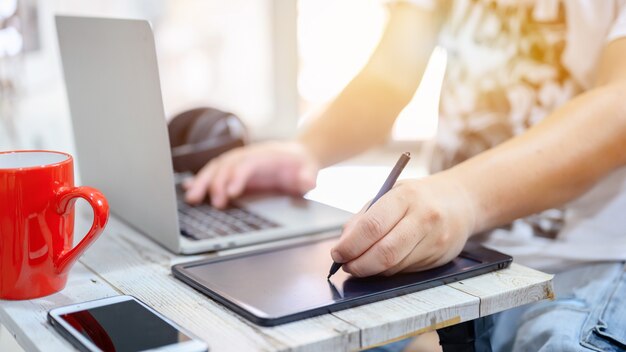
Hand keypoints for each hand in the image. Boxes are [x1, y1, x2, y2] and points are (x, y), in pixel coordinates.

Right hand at [184, 141, 319, 207]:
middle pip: (226, 165)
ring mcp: (239, 161)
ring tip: (192, 197)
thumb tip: (307, 181)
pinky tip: (187, 188)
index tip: (230, 193)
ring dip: (202, 181)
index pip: (246, 163)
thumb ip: (309, 176)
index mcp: (265, 155)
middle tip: (211, 202)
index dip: (237, 177)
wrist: (298, 155)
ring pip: (215, 168)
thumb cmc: (302, 164)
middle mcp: (248, 155)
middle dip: (215, 182)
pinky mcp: (234, 169)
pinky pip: (214, 172)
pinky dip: (200, 179)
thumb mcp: (311, 170)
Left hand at [330, 174, 475, 276]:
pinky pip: (405, 270)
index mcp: (405, 196)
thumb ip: (364, 217)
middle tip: (345, 266)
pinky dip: (388, 270)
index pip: (372, 226)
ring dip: (371, 269)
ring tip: (360, 263)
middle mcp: (423, 218)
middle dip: (359, 264)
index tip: (336, 253)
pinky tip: (383, 262)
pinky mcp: (439, 257)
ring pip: (394, 266)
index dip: (350, 245)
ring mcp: (434, 239)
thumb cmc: (418, 197)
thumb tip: (343, 244)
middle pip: (384, 252)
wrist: (461, 201)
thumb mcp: (390, 195)